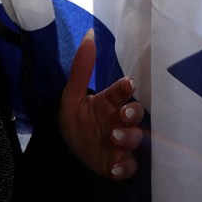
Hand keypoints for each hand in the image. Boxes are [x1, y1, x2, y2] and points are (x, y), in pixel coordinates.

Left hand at [58, 30, 143, 181]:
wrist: (65, 158)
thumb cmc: (75, 124)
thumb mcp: (72, 98)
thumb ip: (81, 69)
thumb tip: (89, 34)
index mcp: (110, 103)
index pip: (122, 91)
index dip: (126, 88)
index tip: (127, 83)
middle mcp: (120, 121)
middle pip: (136, 113)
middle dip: (133, 112)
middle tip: (124, 113)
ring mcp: (122, 143)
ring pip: (136, 138)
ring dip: (128, 137)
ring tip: (114, 136)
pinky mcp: (119, 165)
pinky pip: (130, 167)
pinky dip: (125, 167)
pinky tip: (116, 167)